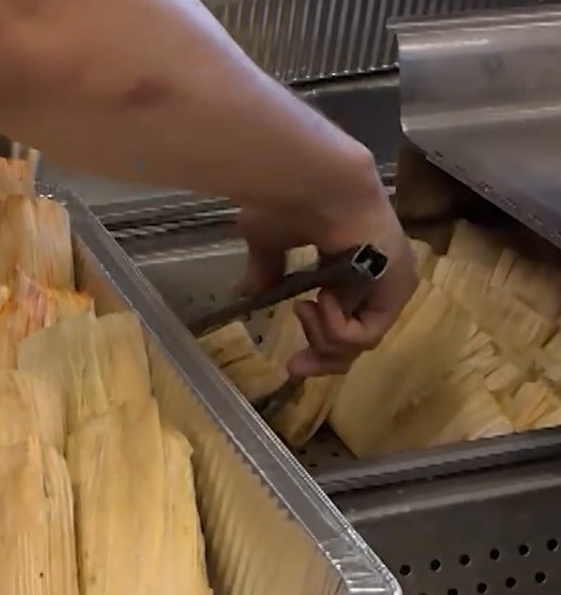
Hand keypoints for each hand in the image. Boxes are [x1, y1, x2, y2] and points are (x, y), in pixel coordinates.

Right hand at [233, 195, 417, 376]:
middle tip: (294, 366)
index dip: (316, 346)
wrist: (314, 184)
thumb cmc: (289, 203)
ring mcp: (389, 284)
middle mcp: (374, 278)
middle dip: (320, 358)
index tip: (288, 364)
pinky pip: (366, 334)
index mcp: (347, 266)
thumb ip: (265, 272)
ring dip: (323, 335)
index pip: (341, 324)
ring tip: (304, 306)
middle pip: (352, 343)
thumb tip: (242, 292)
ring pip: (357, 343)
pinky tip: (320, 301)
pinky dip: (337, 328)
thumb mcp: (268, 246)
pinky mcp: (397, 288)